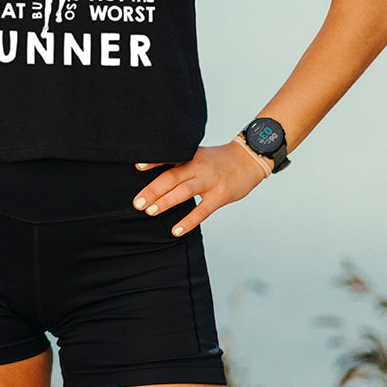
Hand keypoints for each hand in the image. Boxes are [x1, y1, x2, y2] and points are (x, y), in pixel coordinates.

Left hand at [132, 140, 266, 235]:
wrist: (249, 159)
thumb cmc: (217, 160)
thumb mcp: (198, 155)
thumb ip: (179, 163)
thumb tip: (152, 173)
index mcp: (191, 156)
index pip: (170, 157)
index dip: (153, 161)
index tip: (137, 167)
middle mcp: (198, 166)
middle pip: (172, 177)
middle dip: (153, 190)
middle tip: (137, 203)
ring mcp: (210, 181)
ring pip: (184, 191)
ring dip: (166, 202)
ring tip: (150, 212)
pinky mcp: (220, 195)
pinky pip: (202, 210)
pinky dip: (188, 221)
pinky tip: (176, 230)